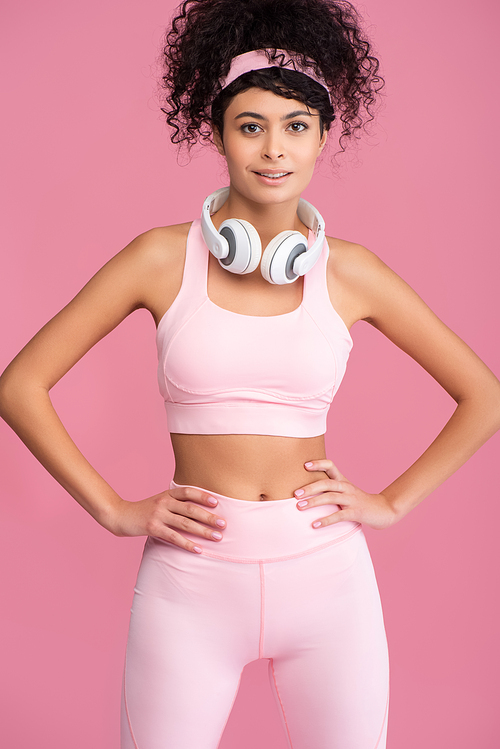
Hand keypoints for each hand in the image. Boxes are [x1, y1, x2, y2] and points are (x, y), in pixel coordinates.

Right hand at [108, 487, 226, 552]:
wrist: (120, 516)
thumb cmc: (144, 510)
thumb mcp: (159, 501)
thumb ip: (175, 503)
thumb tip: (198, 511)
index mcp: (167, 494)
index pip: (188, 492)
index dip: (203, 496)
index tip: (217, 502)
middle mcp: (164, 502)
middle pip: (190, 509)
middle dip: (209, 517)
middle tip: (223, 524)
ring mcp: (158, 515)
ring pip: (185, 523)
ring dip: (203, 531)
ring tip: (217, 537)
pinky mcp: (153, 528)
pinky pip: (174, 537)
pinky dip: (188, 544)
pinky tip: (198, 549)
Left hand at [294, 459, 397, 529]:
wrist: (383, 511)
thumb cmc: (359, 502)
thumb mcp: (346, 492)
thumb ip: (330, 490)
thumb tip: (306, 491)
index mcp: (343, 480)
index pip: (331, 466)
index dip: (319, 464)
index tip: (305, 465)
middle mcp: (347, 487)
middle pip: (327, 483)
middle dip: (310, 488)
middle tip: (295, 494)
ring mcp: (352, 499)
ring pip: (331, 497)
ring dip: (313, 502)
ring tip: (299, 507)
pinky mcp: (356, 512)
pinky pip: (338, 516)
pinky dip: (325, 520)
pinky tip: (314, 524)